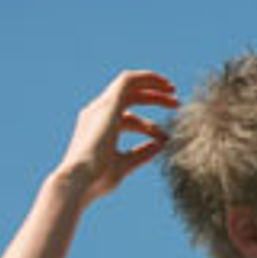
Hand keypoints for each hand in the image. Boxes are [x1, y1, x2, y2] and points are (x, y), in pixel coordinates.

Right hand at [57, 70, 178, 203]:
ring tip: (173, 92)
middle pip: (129, 98)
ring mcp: (101, 107)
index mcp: (99, 128)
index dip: (149, 126)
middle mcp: (97, 114)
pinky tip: (163, 83)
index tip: (166, 136)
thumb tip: (160, 145)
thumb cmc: (97, 178)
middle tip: (176, 104)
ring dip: (152, 85)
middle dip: (153, 99)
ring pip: (128, 85)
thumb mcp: (125, 164)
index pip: (128, 119)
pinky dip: (146, 78)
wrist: (79, 179)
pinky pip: (127, 80)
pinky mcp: (108, 104)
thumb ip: (142, 153)